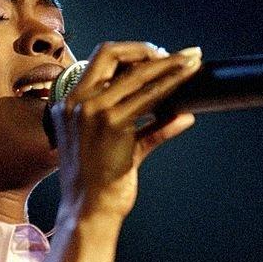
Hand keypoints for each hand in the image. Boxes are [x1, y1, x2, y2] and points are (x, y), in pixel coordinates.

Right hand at [49, 42, 201, 218]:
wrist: (88, 212)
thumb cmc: (99, 185)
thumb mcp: (120, 149)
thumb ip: (149, 129)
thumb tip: (183, 114)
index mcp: (70, 103)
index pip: (101, 61)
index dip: (132, 52)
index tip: (158, 56)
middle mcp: (77, 102)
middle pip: (112, 53)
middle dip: (147, 49)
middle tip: (176, 57)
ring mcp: (92, 111)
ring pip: (137, 73)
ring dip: (169, 65)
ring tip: (192, 61)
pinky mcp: (111, 124)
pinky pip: (149, 97)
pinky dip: (171, 86)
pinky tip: (186, 82)